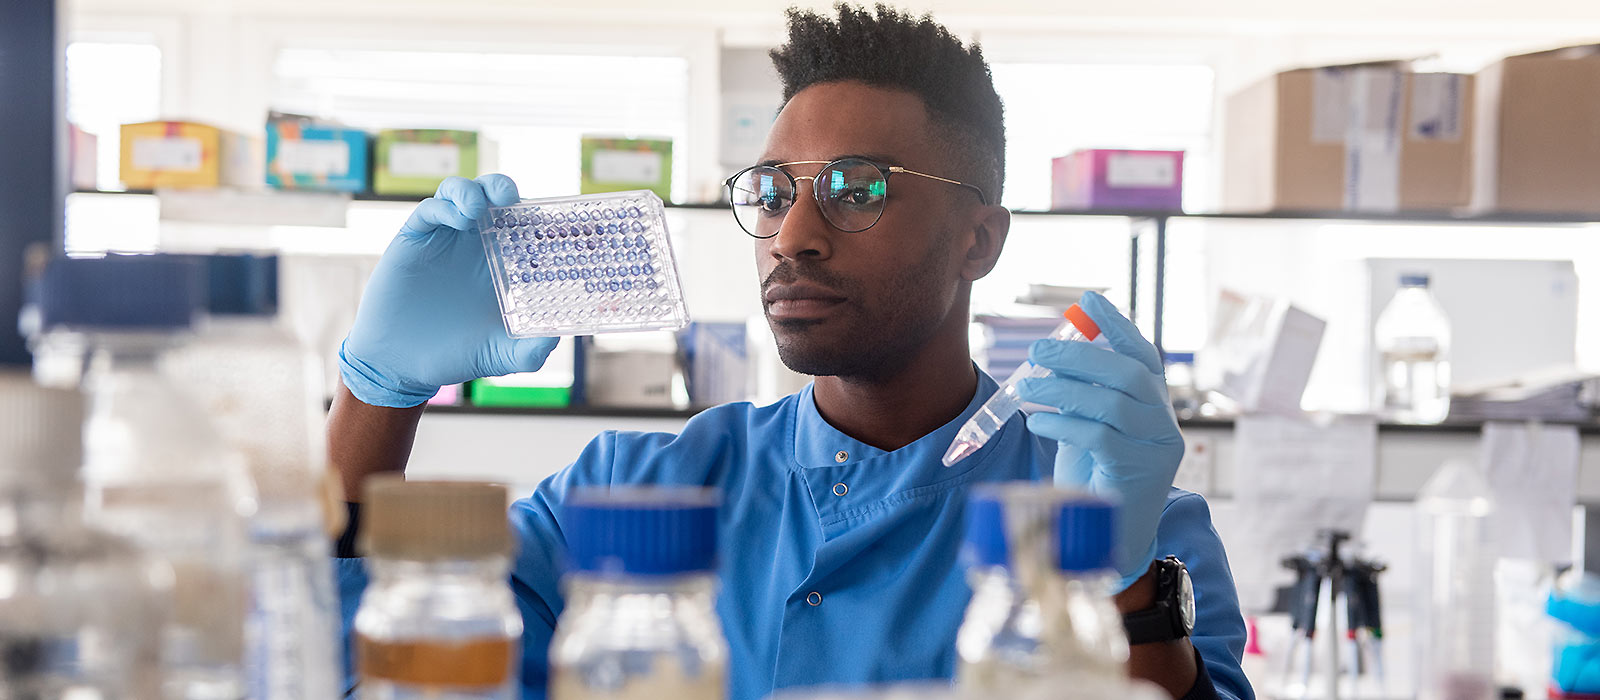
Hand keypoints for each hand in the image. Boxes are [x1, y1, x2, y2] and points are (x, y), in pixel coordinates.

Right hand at [339, 175, 558, 407]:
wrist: (405, 364)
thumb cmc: (458, 353)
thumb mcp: (503, 354)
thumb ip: (531, 350)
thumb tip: (554, 339)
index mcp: (502, 262)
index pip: (523, 224)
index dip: (537, 213)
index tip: (551, 216)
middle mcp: (475, 244)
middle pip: (492, 198)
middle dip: (503, 188)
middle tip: (511, 198)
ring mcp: (444, 238)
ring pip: (458, 193)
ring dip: (472, 191)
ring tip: (479, 207)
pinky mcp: (414, 240)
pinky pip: (429, 211)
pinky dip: (445, 207)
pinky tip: (459, 220)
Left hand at [1016, 291, 1182, 590]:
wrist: (1110, 538)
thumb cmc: (1094, 478)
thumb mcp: (1087, 428)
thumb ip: (1081, 396)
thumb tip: (1050, 357)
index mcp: (1153, 404)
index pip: (1143, 355)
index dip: (1118, 326)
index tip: (1089, 300)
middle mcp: (1163, 422)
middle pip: (1127, 374)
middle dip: (1080, 356)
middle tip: (1037, 351)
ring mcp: (1158, 448)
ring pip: (1111, 404)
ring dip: (1061, 390)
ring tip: (1026, 387)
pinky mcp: (1139, 473)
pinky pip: (1099, 438)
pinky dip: (1063, 425)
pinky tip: (1038, 424)